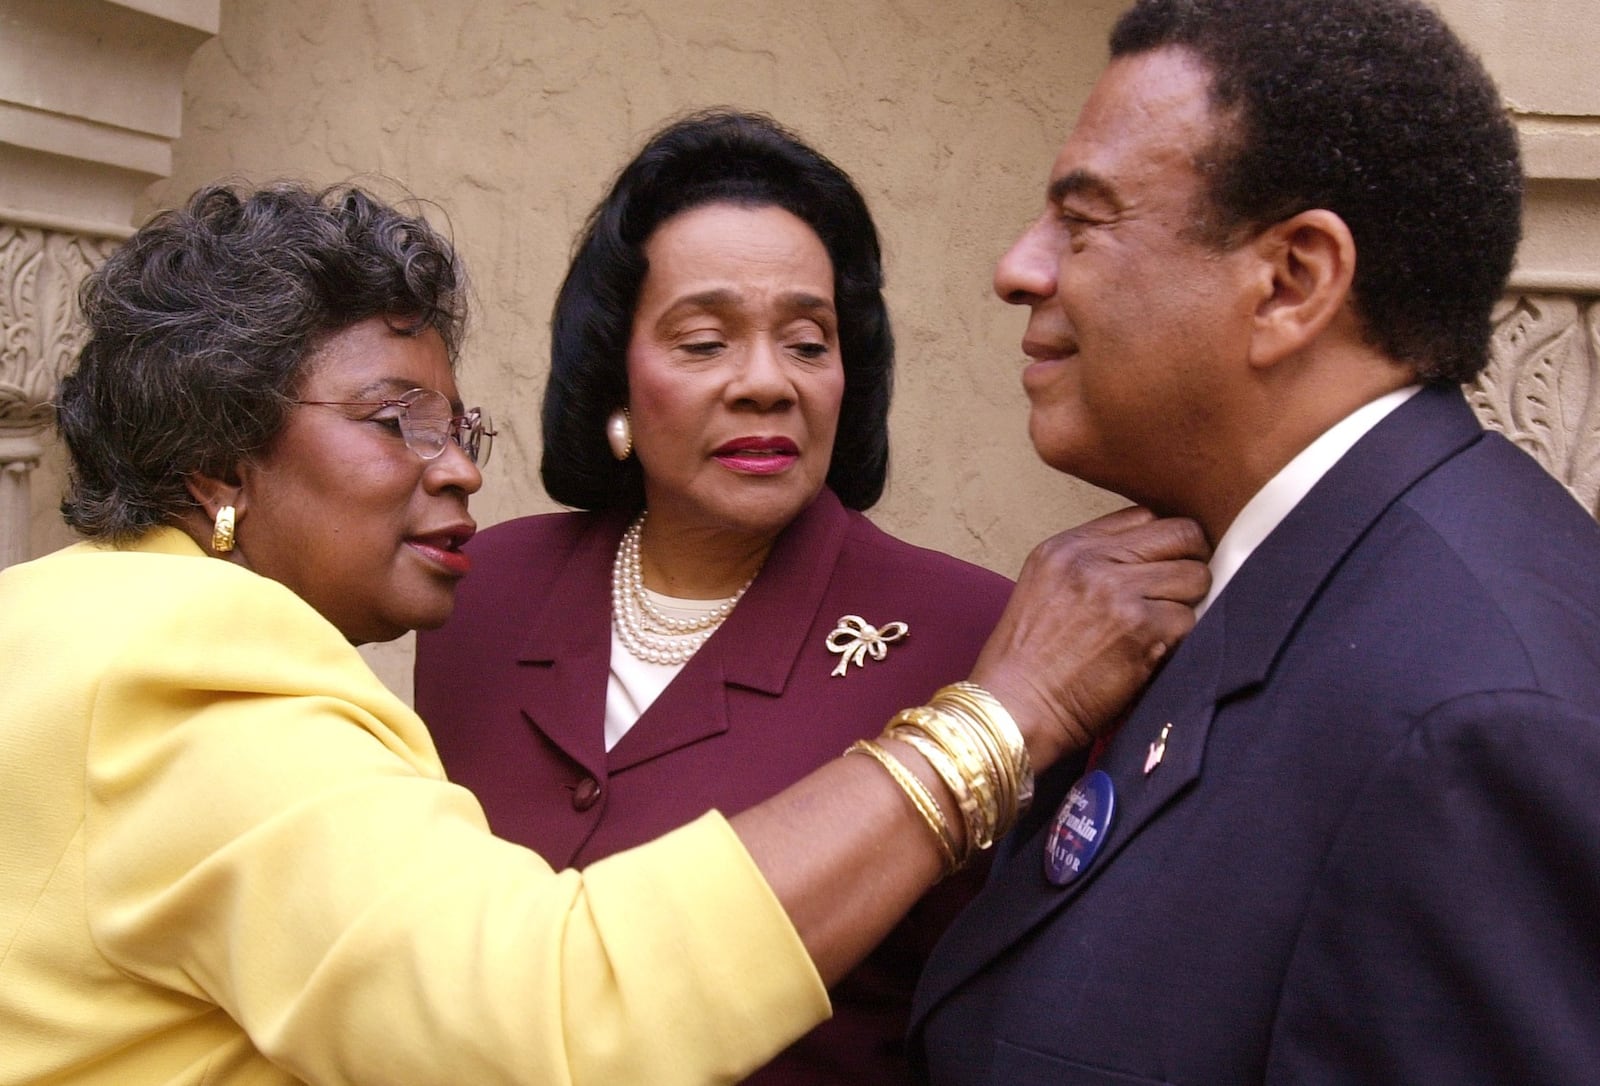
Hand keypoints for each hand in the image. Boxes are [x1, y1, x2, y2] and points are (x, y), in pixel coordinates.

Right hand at [970, 507, 1209, 770]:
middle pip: (1181, 534)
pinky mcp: (1141, 628)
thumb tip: (1150, 559)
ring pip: (1195, 577)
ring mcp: (1118, 591)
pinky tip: (1151, 657)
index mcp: (1066, 547)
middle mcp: (1092, 560)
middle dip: (1190, 563)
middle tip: (1179, 595)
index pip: (1144, 516)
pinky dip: (1179, 642)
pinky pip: (1190, 621)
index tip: (1164, 566)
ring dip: (1185, 607)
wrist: (1012, 709)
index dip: (1164, 542)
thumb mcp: (1043, 590)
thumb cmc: (1026, 663)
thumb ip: (1089, 564)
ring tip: (1158, 632)